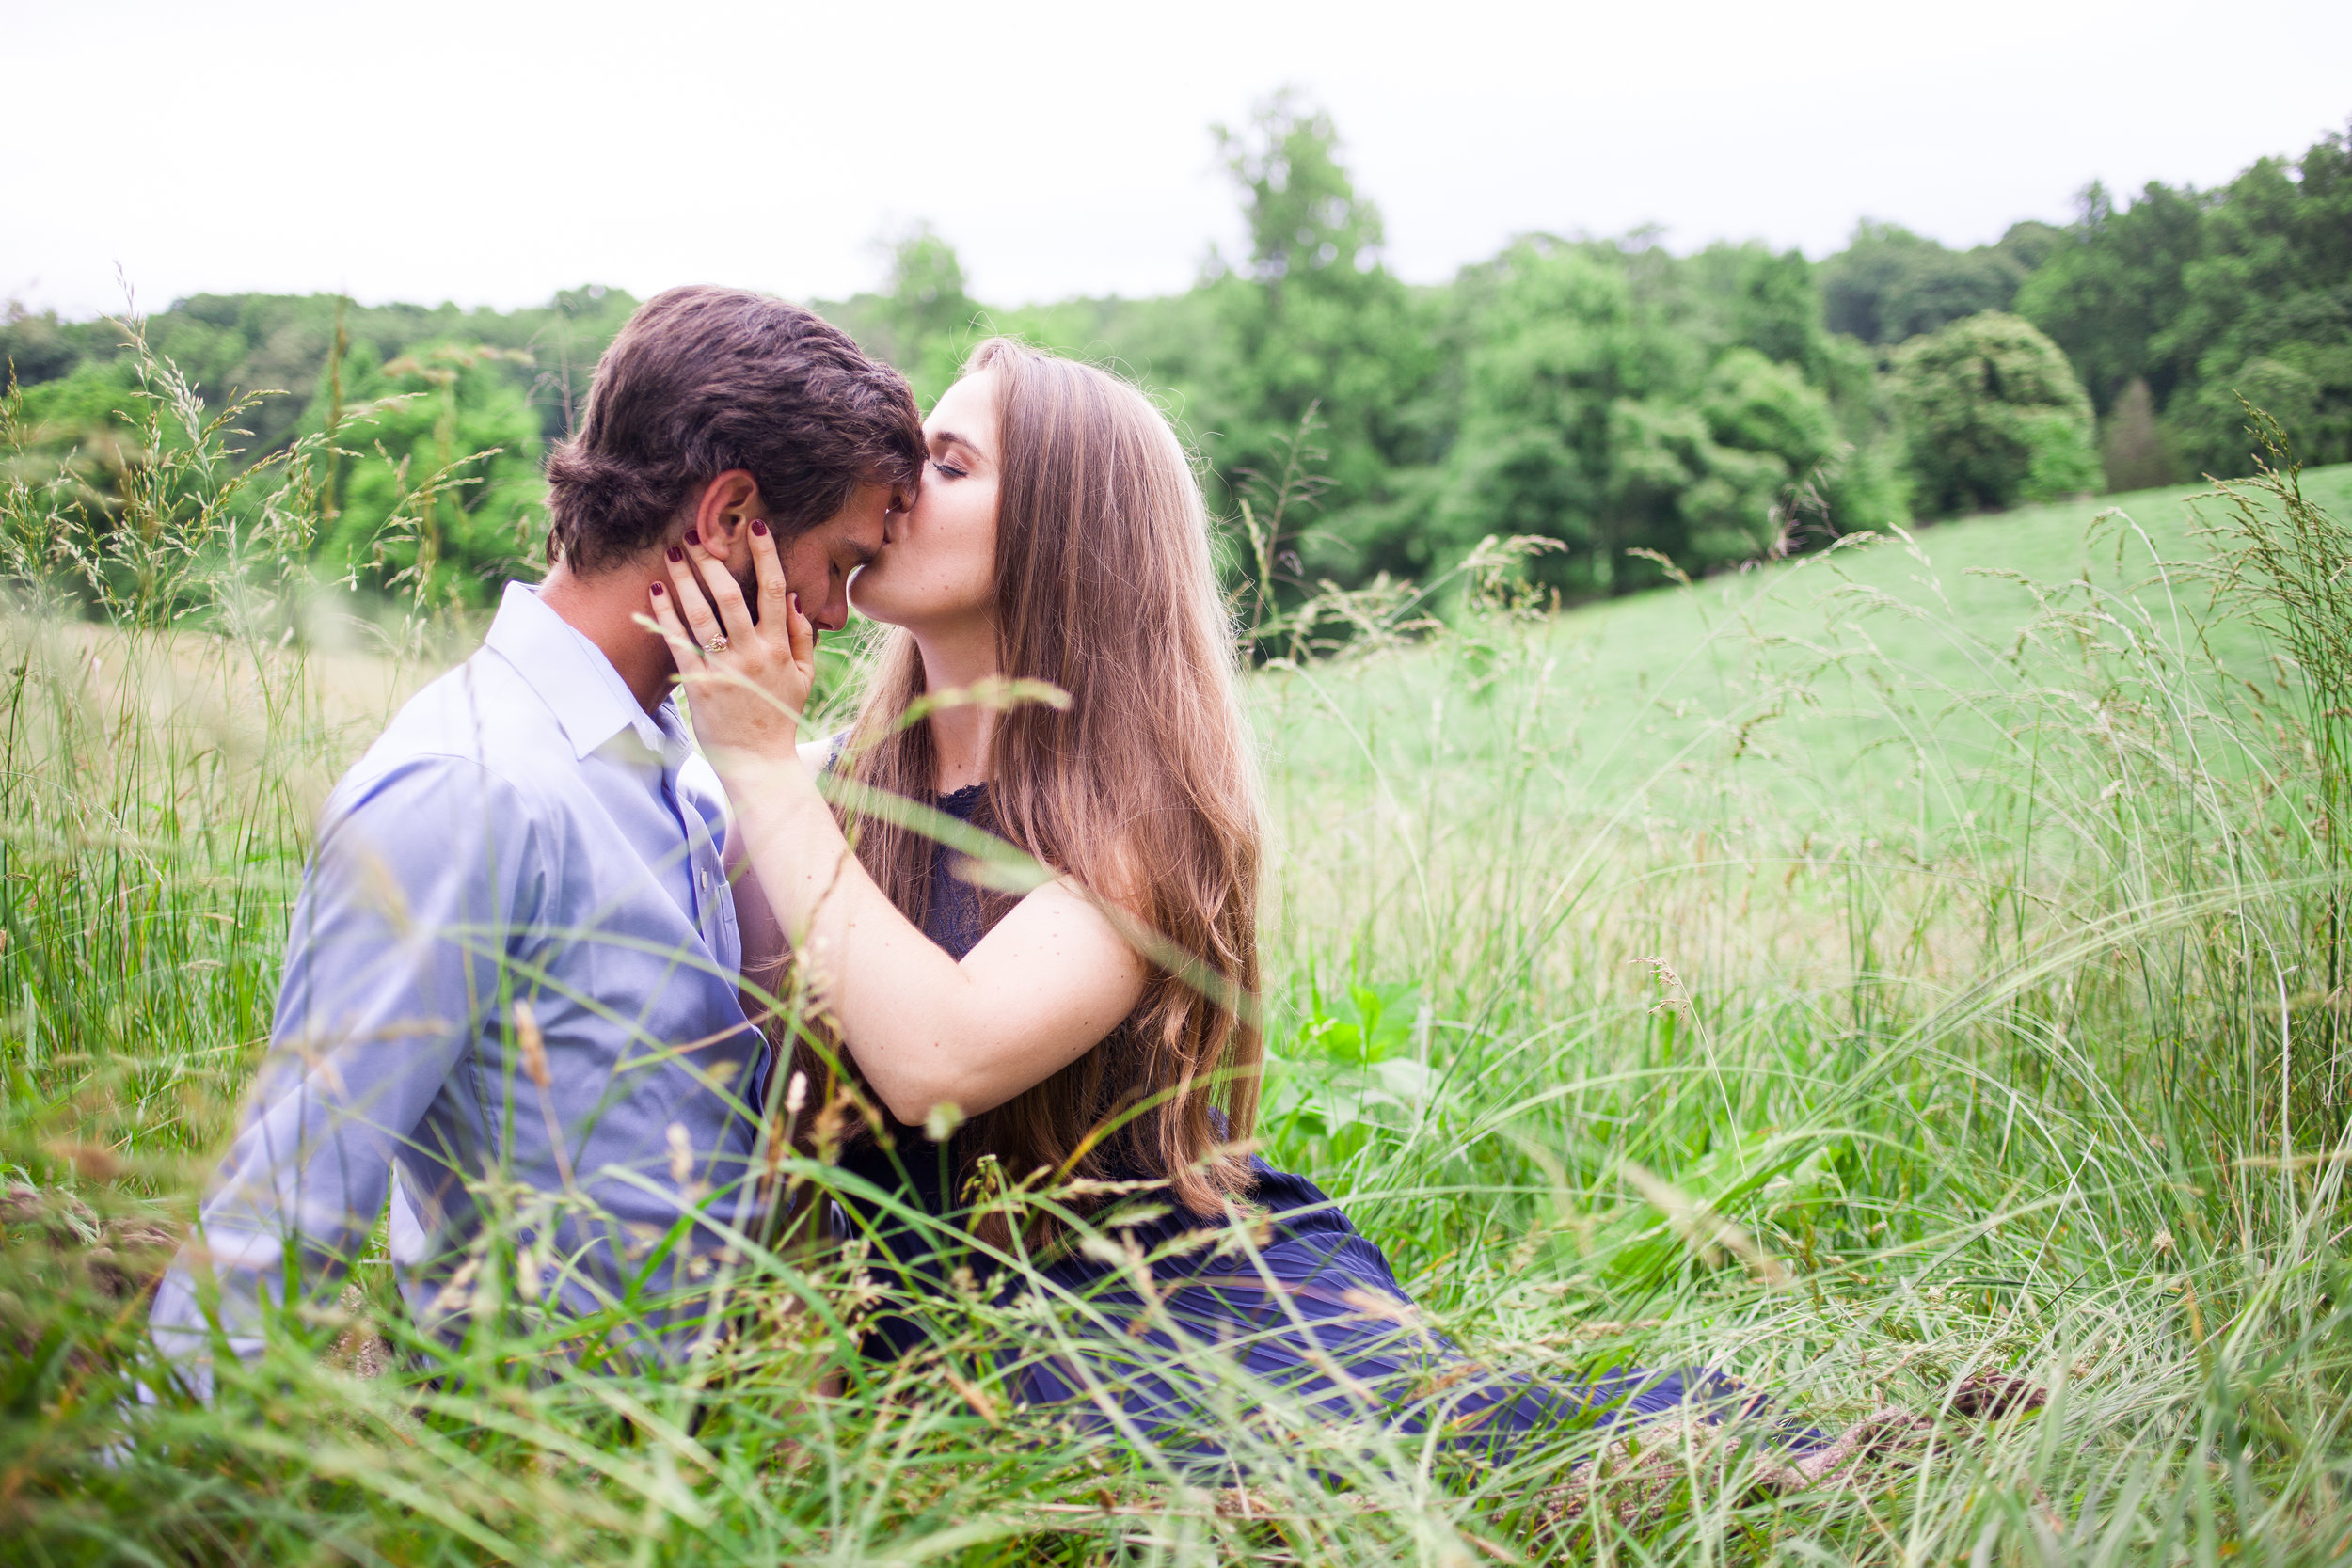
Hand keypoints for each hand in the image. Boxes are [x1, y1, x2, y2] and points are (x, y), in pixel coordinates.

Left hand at [645, 523, 814, 768]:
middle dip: (713, 560)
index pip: (773, 590)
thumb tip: (793, 597)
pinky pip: (678, 643)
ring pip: (701, 614)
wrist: (760, 763)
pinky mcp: (697, 685)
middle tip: (697, 535)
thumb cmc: (780, 717)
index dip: (765, 554)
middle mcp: (752, 653)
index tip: (756, 526)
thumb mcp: (803, 676)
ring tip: (673, 553)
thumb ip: (801, 636)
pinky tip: (655, 592)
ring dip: (685, 579)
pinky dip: (666, 615)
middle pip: (730, 594)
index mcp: (779, 648)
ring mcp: (723, 669)